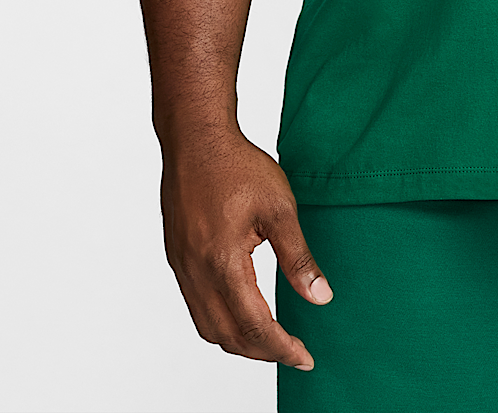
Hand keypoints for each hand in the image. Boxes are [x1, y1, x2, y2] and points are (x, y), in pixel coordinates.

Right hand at [160, 127, 331, 368]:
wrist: (195, 140)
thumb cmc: (237, 167)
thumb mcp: (280, 207)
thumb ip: (298, 257)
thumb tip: (320, 297)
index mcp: (223, 263)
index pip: (254, 325)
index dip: (282, 348)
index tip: (305, 357)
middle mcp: (196, 273)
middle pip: (227, 336)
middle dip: (262, 351)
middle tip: (293, 351)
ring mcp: (182, 268)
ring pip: (207, 327)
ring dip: (239, 340)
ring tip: (271, 338)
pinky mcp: (176, 259)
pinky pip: (196, 307)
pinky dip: (220, 322)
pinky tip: (241, 310)